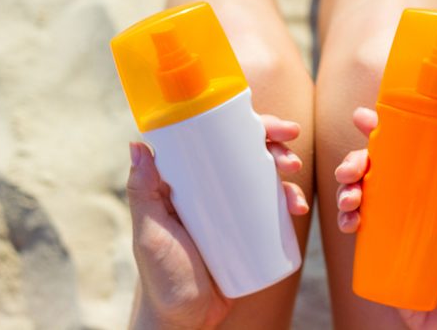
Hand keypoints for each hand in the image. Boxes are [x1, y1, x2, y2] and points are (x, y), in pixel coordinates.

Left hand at [128, 115, 308, 329]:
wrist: (185, 320)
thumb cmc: (161, 276)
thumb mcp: (150, 232)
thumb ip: (142, 192)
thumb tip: (138, 144)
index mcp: (187, 181)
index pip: (217, 140)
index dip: (246, 126)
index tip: (269, 127)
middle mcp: (211, 188)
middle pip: (246, 153)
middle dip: (274, 144)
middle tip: (290, 151)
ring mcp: (232, 208)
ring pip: (264, 176)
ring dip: (287, 169)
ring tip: (295, 179)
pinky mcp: (249, 229)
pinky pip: (273, 208)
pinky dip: (290, 201)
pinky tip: (298, 208)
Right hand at [336, 108, 436, 329]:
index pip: (416, 151)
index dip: (389, 131)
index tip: (366, 117)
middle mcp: (417, 202)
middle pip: (380, 167)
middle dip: (357, 160)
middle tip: (350, 169)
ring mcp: (396, 224)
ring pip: (363, 191)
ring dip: (347, 187)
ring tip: (348, 200)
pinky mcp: (381, 247)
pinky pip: (357, 224)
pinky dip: (345, 217)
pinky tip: (347, 222)